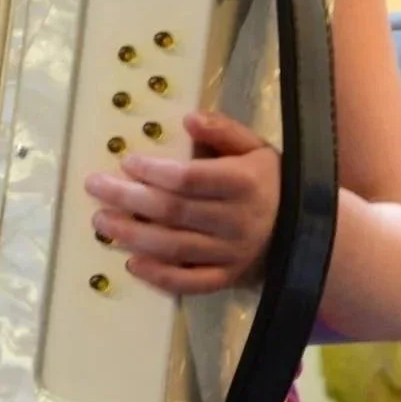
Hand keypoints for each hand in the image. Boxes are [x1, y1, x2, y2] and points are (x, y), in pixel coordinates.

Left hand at [84, 111, 279, 295]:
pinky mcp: (227, 278)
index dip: (155, 171)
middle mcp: (237, 221)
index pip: (191, 179)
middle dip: (129, 199)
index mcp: (244, 183)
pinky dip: (159, 276)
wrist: (306, 231)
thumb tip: (188, 119)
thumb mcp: (253, 146)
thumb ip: (222, 129)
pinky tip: (131, 262)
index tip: (126, 160)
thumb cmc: (266, 179)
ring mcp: (231, 255)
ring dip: (133, 235)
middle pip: (174, 212)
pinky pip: (189, 282)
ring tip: (101, 221)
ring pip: (175, 248)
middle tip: (95, 186)